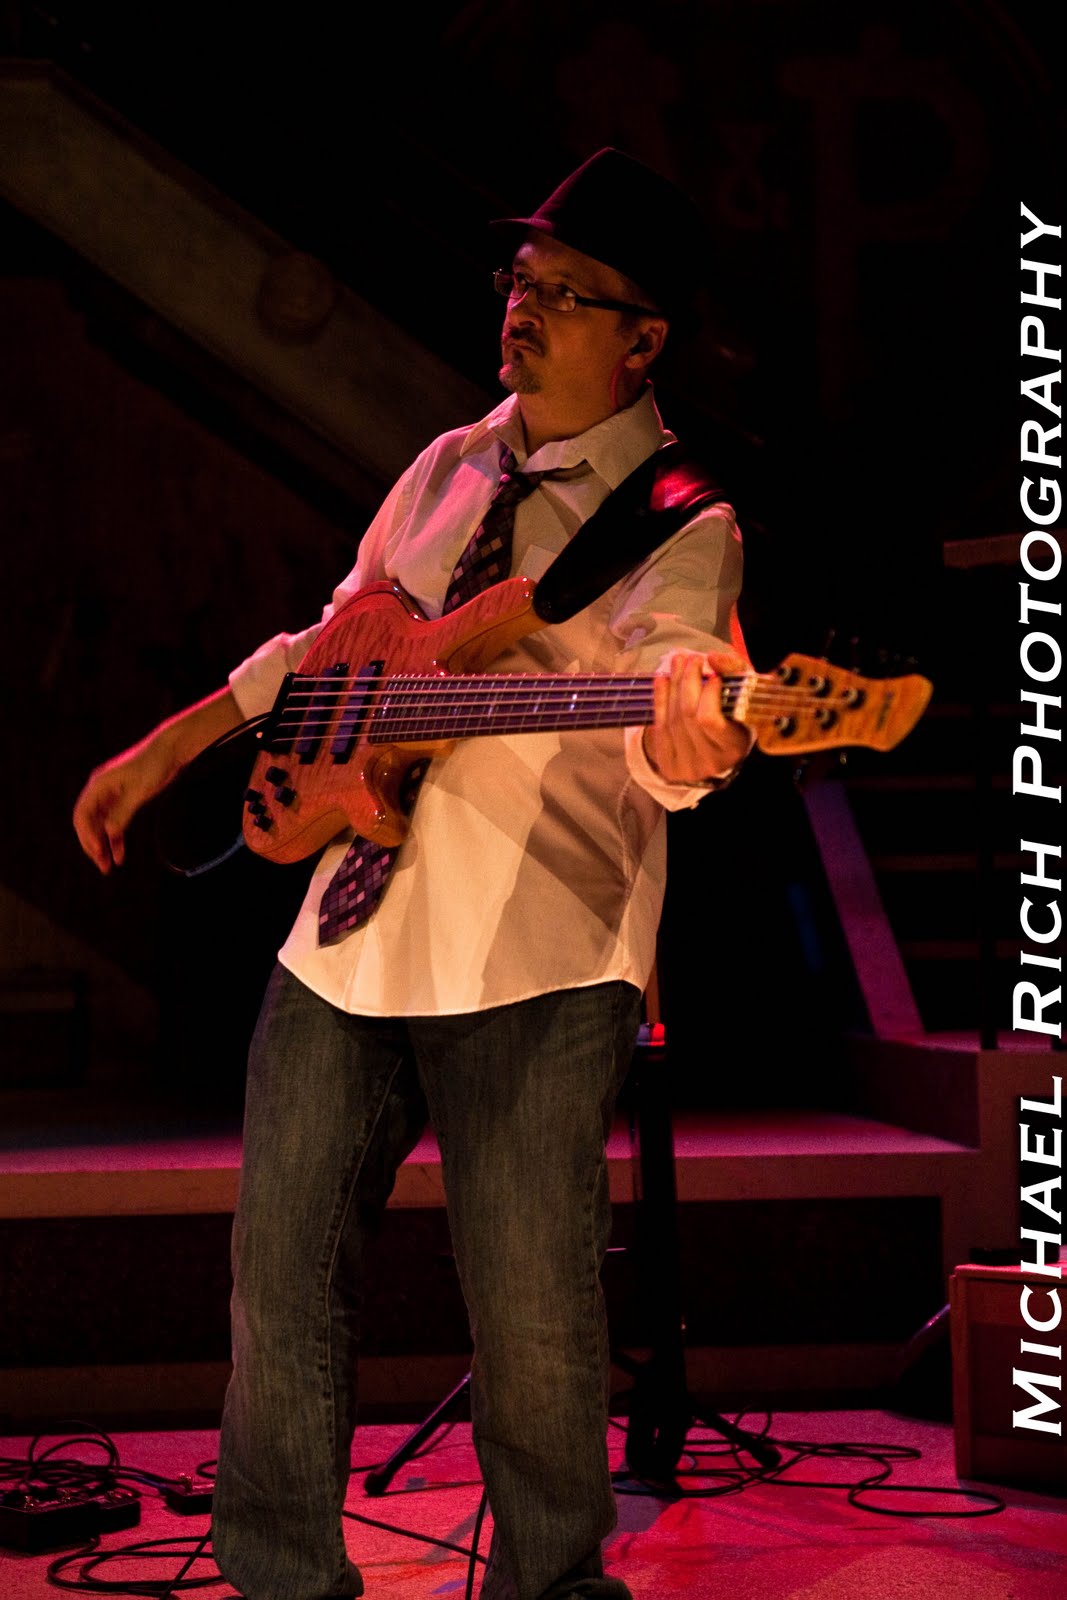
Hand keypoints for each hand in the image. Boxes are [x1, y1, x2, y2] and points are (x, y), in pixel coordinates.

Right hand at [73, 734, 183, 873]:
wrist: (171, 750)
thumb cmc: (155, 766)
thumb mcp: (139, 792)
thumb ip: (122, 813)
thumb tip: (108, 833)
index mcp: (98, 784)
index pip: (82, 815)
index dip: (86, 836)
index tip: (98, 852)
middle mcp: (101, 789)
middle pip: (88, 822)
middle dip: (93, 845)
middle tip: (102, 866)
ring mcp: (111, 794)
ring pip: (101, 825)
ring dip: (104, 844)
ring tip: (109, 866)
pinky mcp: (124, 798)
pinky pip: (114, 822)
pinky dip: (116, 837)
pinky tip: (120, 854)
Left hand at [642, 647, 753, 785]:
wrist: (719, 750)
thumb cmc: (737, 716)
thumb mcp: (745, 693)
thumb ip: (735, 671)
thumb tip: (714, 658)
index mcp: (733, 748)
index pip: (709, 719)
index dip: (707, 694)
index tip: (713, 675)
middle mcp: (710, 762)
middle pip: (688, 716)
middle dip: (687, 681)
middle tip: (692, 659)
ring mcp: (687, 767)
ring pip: (672, 719)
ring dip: (673, 685)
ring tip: (678, 662)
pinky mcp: (669, 766)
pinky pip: (659, 727)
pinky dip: (659, 700)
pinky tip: (662, 680)